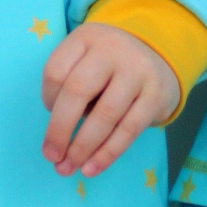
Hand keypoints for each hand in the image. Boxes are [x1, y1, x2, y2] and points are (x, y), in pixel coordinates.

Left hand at [41, 24, 178, 177]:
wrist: (159, 58)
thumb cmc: (109, 67)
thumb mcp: (85, 60)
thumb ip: (68, 87)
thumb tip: (57, 140)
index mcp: (86, 38)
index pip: (56, 71)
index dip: (47, 99)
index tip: (49, 114)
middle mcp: (112, 50)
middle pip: (78, 91)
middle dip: (59, 129)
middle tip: (50, 156)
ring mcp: (137, 72)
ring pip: (105, 115)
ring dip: (83, 148)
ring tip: (68, 168)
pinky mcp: (156, 96)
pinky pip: (129, 130)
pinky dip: (107, 153)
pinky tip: (92, 168)